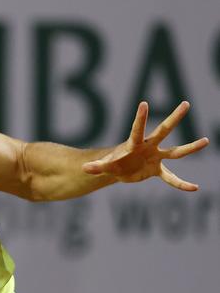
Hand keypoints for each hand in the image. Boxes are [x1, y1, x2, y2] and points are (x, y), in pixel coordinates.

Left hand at [82, 101, 208, 190]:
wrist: (119, 168)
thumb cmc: (111, 162)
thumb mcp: (104, 166)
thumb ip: (96, 167)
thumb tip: (85, 168)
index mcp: (134, 143)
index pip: (137, 129)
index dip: (140, 118)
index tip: (143, 103)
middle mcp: (148, 146)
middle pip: (163, 131)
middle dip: (174, 118)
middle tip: (185, 104)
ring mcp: (155, 157)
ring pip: (176, 152)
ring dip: (190, 148)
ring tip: (206, 140)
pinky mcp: (157, 170)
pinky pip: (172, 178)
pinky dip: (181, 184)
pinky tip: (194, 188)